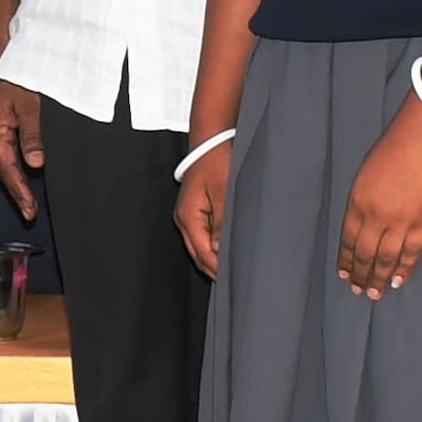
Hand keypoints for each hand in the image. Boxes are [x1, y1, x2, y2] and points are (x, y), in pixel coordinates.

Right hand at [0, 75, 46, 220]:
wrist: (3, 49)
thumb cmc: (17, 72)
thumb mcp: (29, 104)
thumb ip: (32, 135)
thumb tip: (34, 164)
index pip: (7, 169)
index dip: (19, 191)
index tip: (29, 211)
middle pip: (2, 167)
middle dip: (16, 189)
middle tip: (30, 212)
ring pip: (3, 158)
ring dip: (16, 177)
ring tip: (28, 198)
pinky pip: (4, 146)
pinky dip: (14, 161)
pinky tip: (24, 168)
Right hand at [172, 135, 233, 279]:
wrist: (210, 140)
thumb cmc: (217, 161)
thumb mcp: (224, 192)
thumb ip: (222, 224)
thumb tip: (220, 251)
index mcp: (188, 216)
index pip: (202, 253)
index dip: (218, 268)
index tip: (236, 279)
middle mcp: (184, 219)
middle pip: (198, 254)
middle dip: (215, 268)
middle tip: (237, 280)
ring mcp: (188, 216)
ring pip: (199, 247)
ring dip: (214, 259)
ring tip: (234, 270)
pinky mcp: (195, 211)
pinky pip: (202, 236)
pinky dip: (213, 247)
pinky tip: (226, 252)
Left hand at [336, 100, 421, 297]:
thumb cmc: (393, 149)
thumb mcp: (365, 175)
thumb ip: (362, 202)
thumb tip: (362, 228)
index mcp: (358, 201)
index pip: (348, 239)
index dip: (346, 260)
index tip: (344, 275)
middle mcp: (377, 215)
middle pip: (366, 253)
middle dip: (361, 275)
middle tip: (359, 292)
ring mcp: (402, 220)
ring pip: (388, 258)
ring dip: (380, 278)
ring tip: (375, 294)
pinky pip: (412, 252)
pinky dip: (404, 269)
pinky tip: (398, 280)